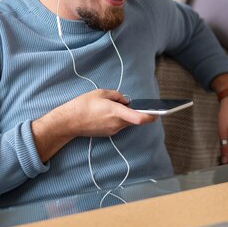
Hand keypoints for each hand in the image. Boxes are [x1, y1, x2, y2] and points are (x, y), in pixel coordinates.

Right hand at [31, 89, 157, 160]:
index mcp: (116, 112)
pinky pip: (118, 125)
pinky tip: (106, 113)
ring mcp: (113, 130)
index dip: (151, 116)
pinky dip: (117, 119)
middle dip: (136, 112)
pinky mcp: (108, 133)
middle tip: (129, 103)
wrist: (69, 122)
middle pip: (134, 119)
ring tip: (111, 106)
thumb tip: (125, 101)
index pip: (139, 117)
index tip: (158, 113)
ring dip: (125, 115)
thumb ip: (117, 95)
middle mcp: (117, 123)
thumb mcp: (101, 93)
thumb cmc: (83, 105)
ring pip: (126, 122)